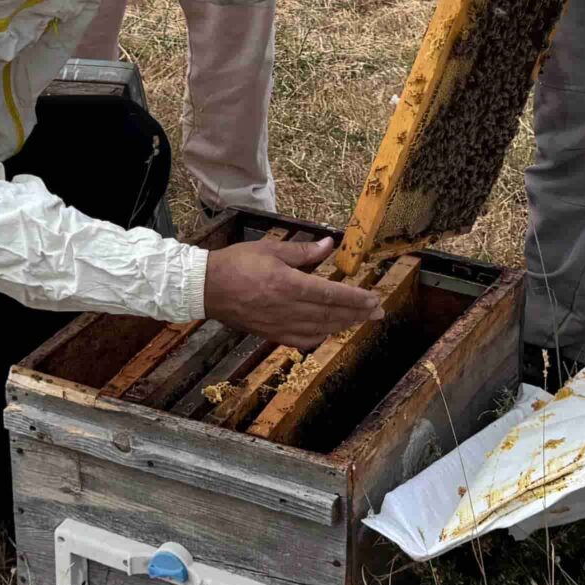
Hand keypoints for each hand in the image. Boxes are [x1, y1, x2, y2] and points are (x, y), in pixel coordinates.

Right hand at [203, 236, 380, 345]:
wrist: (206, 288)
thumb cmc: (237, 263)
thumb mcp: (271, 249)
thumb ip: (302, 251)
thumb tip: (329, 245)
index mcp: (289, 284)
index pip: (332, 295)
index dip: (356, 299)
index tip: (374, 299)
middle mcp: (287, 308)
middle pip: (332, 315)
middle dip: (358, 314)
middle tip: (378, 313)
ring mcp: (279, 325)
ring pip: (320, 329)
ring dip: (343, 325)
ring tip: (360, 320)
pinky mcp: (270, 334)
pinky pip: (302, 339)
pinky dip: (320, 336)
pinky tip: (329, 331)